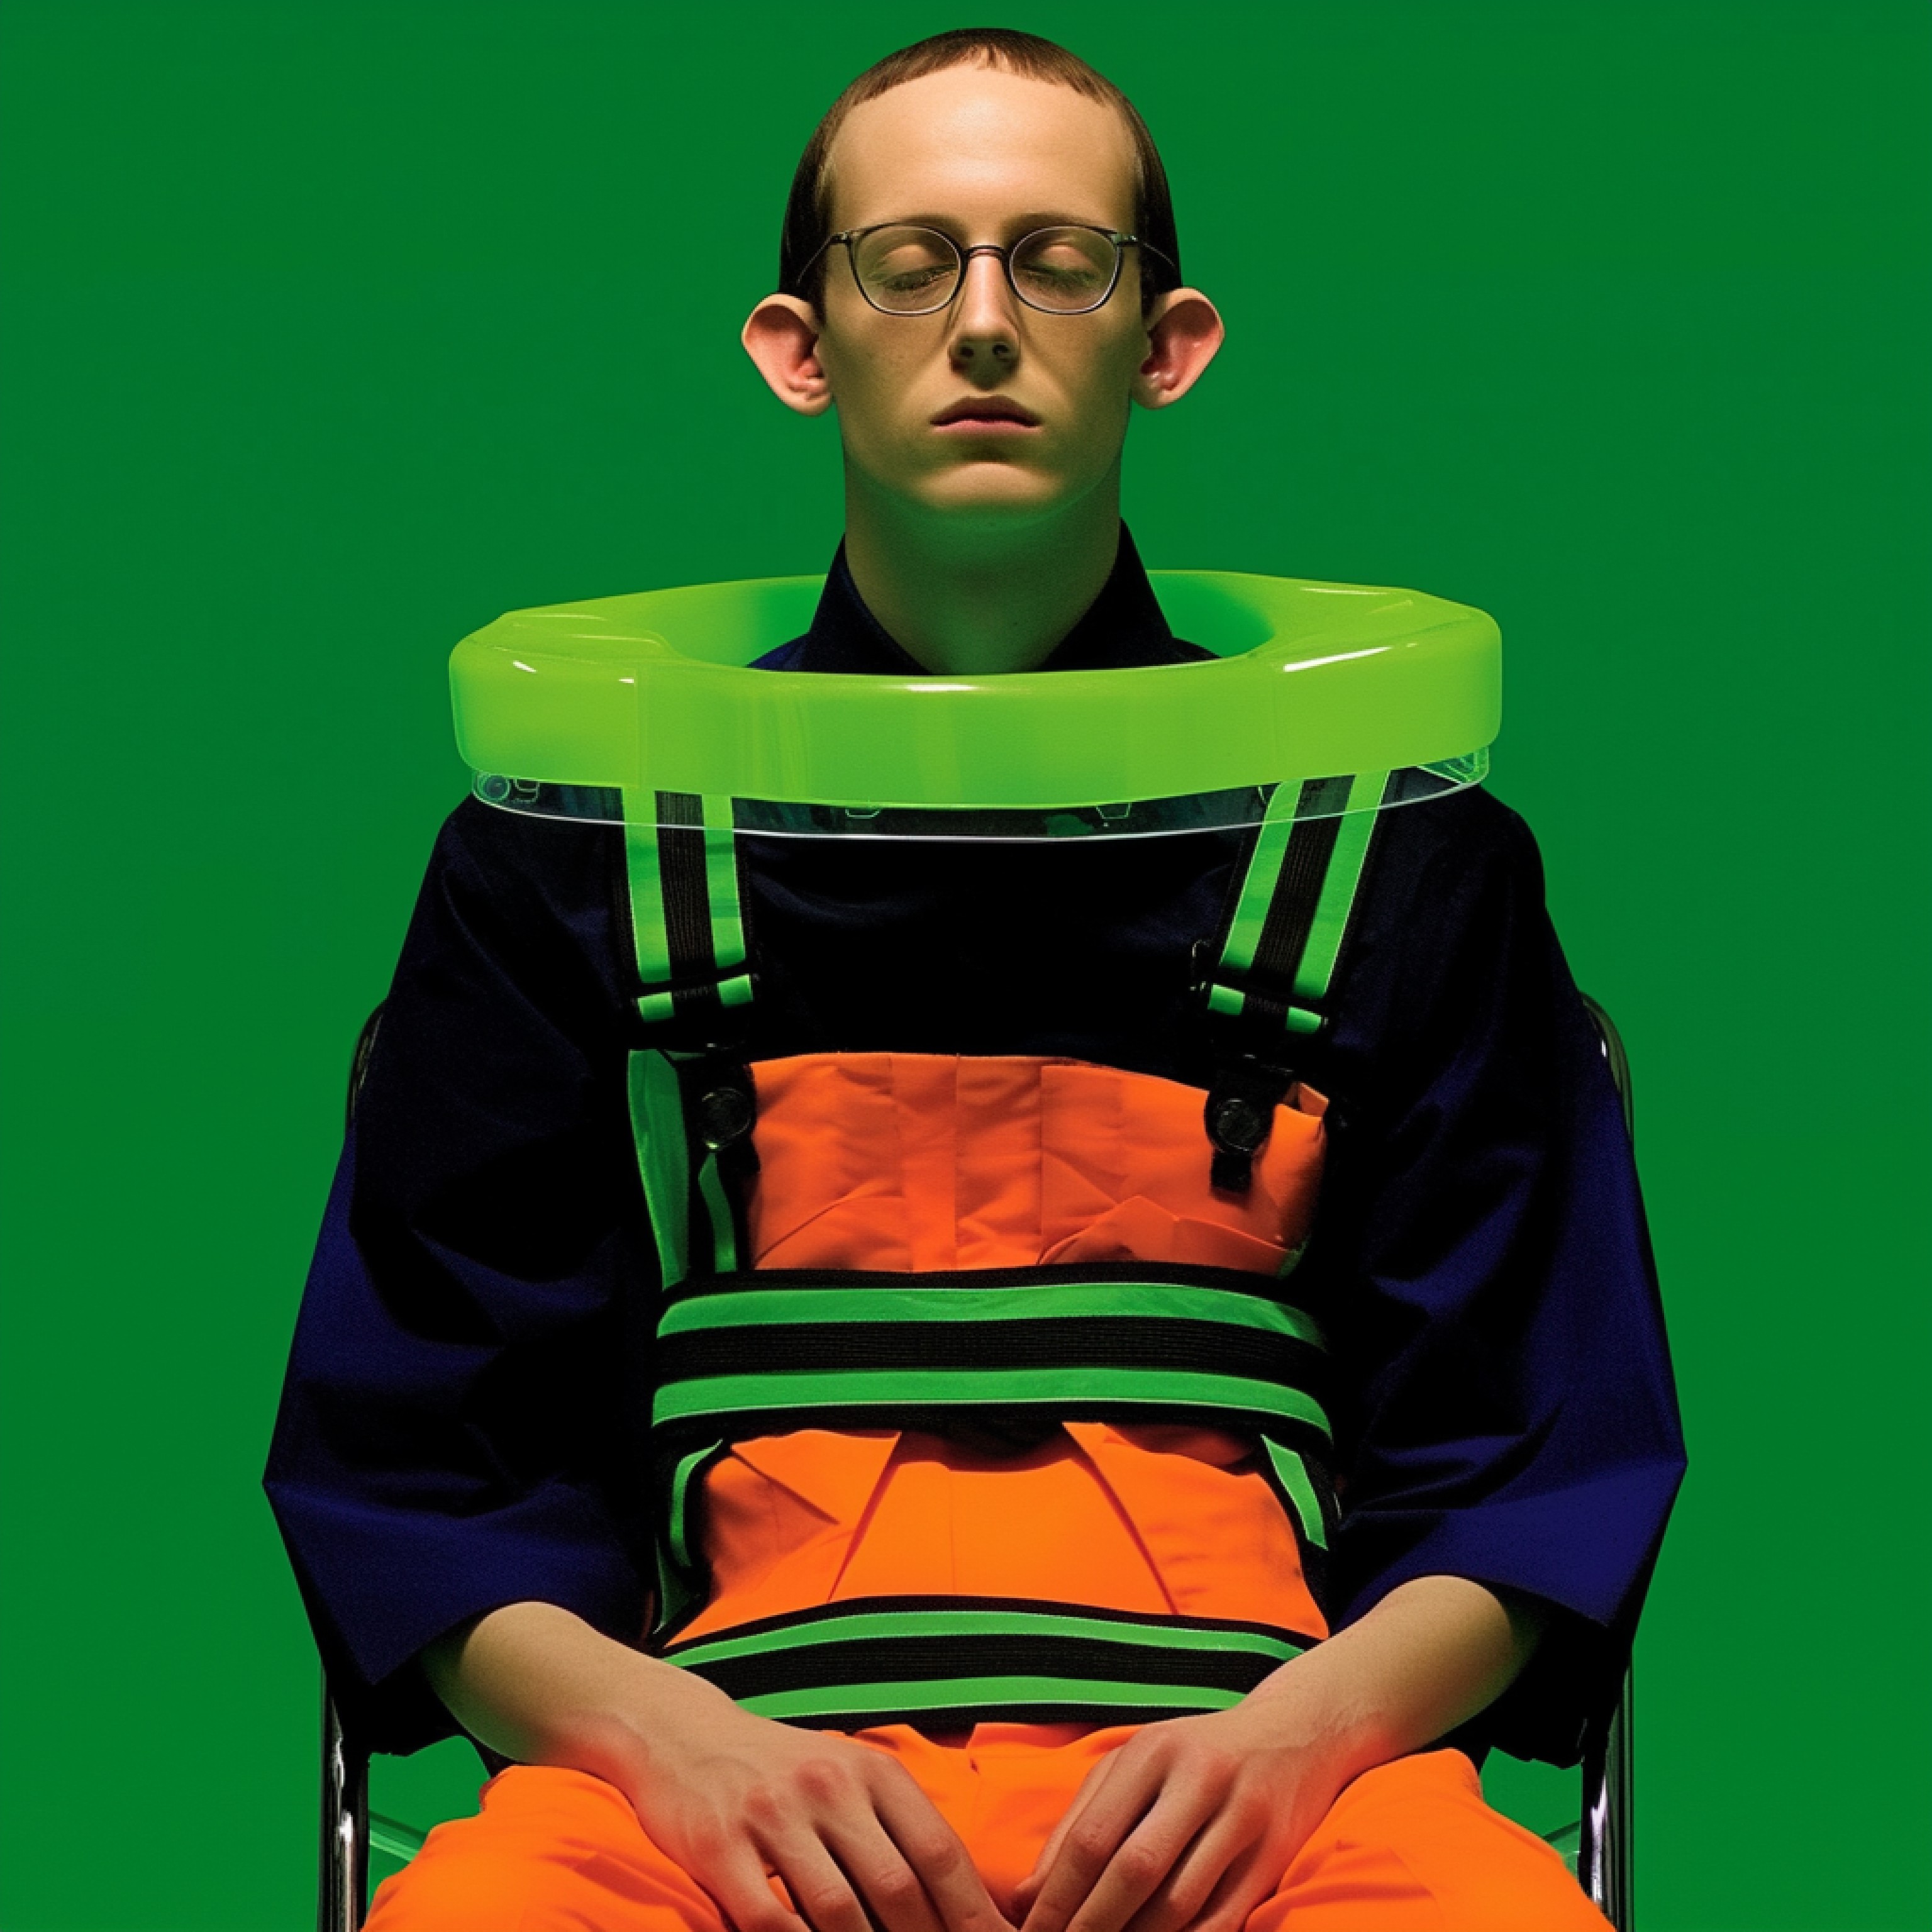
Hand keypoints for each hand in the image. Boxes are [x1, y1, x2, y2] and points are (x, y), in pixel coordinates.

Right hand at [631, 1680, 1013, 1931]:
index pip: (939, 1851)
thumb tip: (958, 1904)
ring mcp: (773, 1813)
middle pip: (897, 1887)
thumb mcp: (846, 1777)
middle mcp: (828, 1785)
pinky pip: (770, 1918)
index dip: (972, 1913)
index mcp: (870, 1770)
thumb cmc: (779, 1770)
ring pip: (838, 1910)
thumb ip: (895, 1829)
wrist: (683, 1733)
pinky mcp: (720, 1842)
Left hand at [1010, 1698, 1341, 1931]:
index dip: (1057, 1895)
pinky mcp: (1274, 1854)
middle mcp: (1198, 1778)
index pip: (1091, 1836)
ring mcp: (1242, 1816)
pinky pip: (1222, 1919)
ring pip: (1179, 1903)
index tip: (1032, 1931)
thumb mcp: (1136, 1766)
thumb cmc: (1195, 1755)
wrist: (1296, 1733)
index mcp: (1152, 1752)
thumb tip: (1026, 1895)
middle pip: (1133, 1870)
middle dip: (1091, 1925)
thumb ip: (1080, 1820)